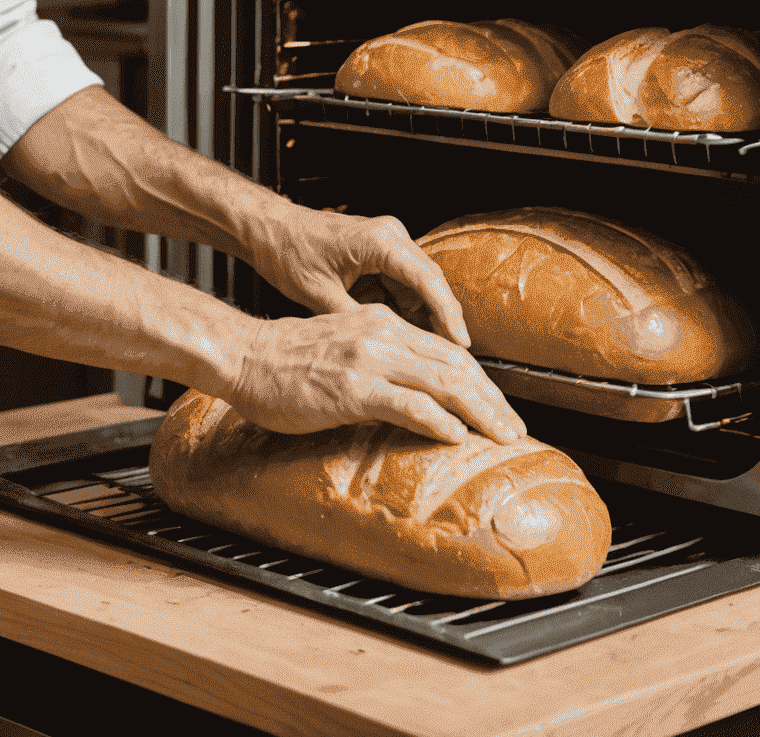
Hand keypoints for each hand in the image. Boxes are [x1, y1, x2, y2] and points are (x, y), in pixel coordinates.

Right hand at [223, 303, 525, 444]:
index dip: (480, 382)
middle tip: (515, 428)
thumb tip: (410, 396)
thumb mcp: (341, 348)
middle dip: (491, 399)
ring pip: (441, 382)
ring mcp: (368, 358)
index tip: (498, 409)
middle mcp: (381, 333)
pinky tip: (457, 436)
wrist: (243, 355)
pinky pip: (408, 404)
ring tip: (502, 435)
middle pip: (454, 365)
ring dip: (479, 412)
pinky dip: (438, 420)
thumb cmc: (284, 360)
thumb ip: (377, 364)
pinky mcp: (353, 387)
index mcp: (380, 323)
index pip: (445, 352)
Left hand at [245, 205, 470, 347]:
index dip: (448, 316)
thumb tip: (384, 357)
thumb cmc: (289, 253)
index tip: (462, 347)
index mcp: (381, 241)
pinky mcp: (380, 253)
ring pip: (418, 288)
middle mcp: (391, 236)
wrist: (270, 230)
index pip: (428, 281)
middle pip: (430, 284)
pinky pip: (402, 285)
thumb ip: (356, 323)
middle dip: (440, 323)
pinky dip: (403, 310)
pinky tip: (400, 338)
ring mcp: (387, 243)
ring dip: (421, 319)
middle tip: (450, 361)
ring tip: (426, 359)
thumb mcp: (320, 296)